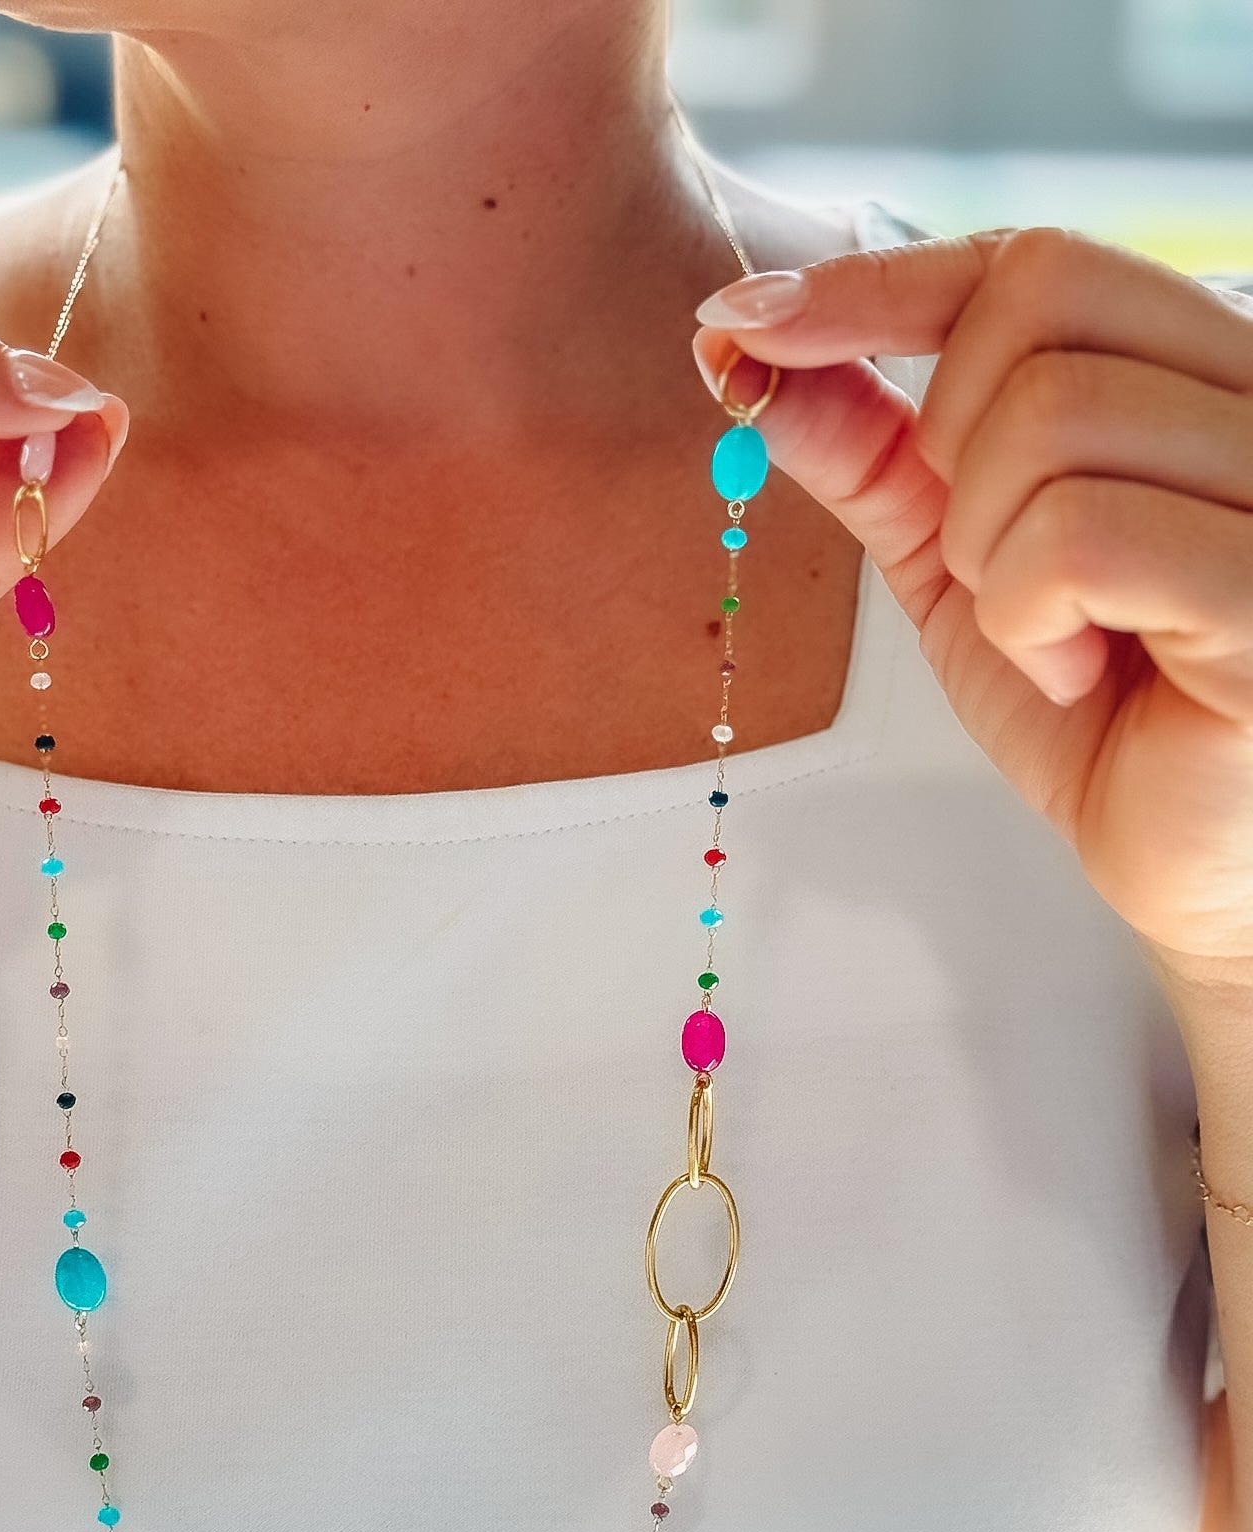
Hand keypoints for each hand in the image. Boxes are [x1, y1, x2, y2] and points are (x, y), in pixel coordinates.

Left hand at [692, 230, 1252, 974]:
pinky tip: (1082, 673)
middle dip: (953, 446)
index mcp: (1200, 362)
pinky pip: (1082, 537)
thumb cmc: (1097, 707)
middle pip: (1036, 302)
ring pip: (1048, 421)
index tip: (740, 318)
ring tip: (1053, 639)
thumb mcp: (958, 562)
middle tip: (991, 566)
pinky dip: (1033, 620)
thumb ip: (873, 451)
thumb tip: (746, 348)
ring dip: (991, 558)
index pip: (1029, 260)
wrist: (1186, 861)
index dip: (875, 281)